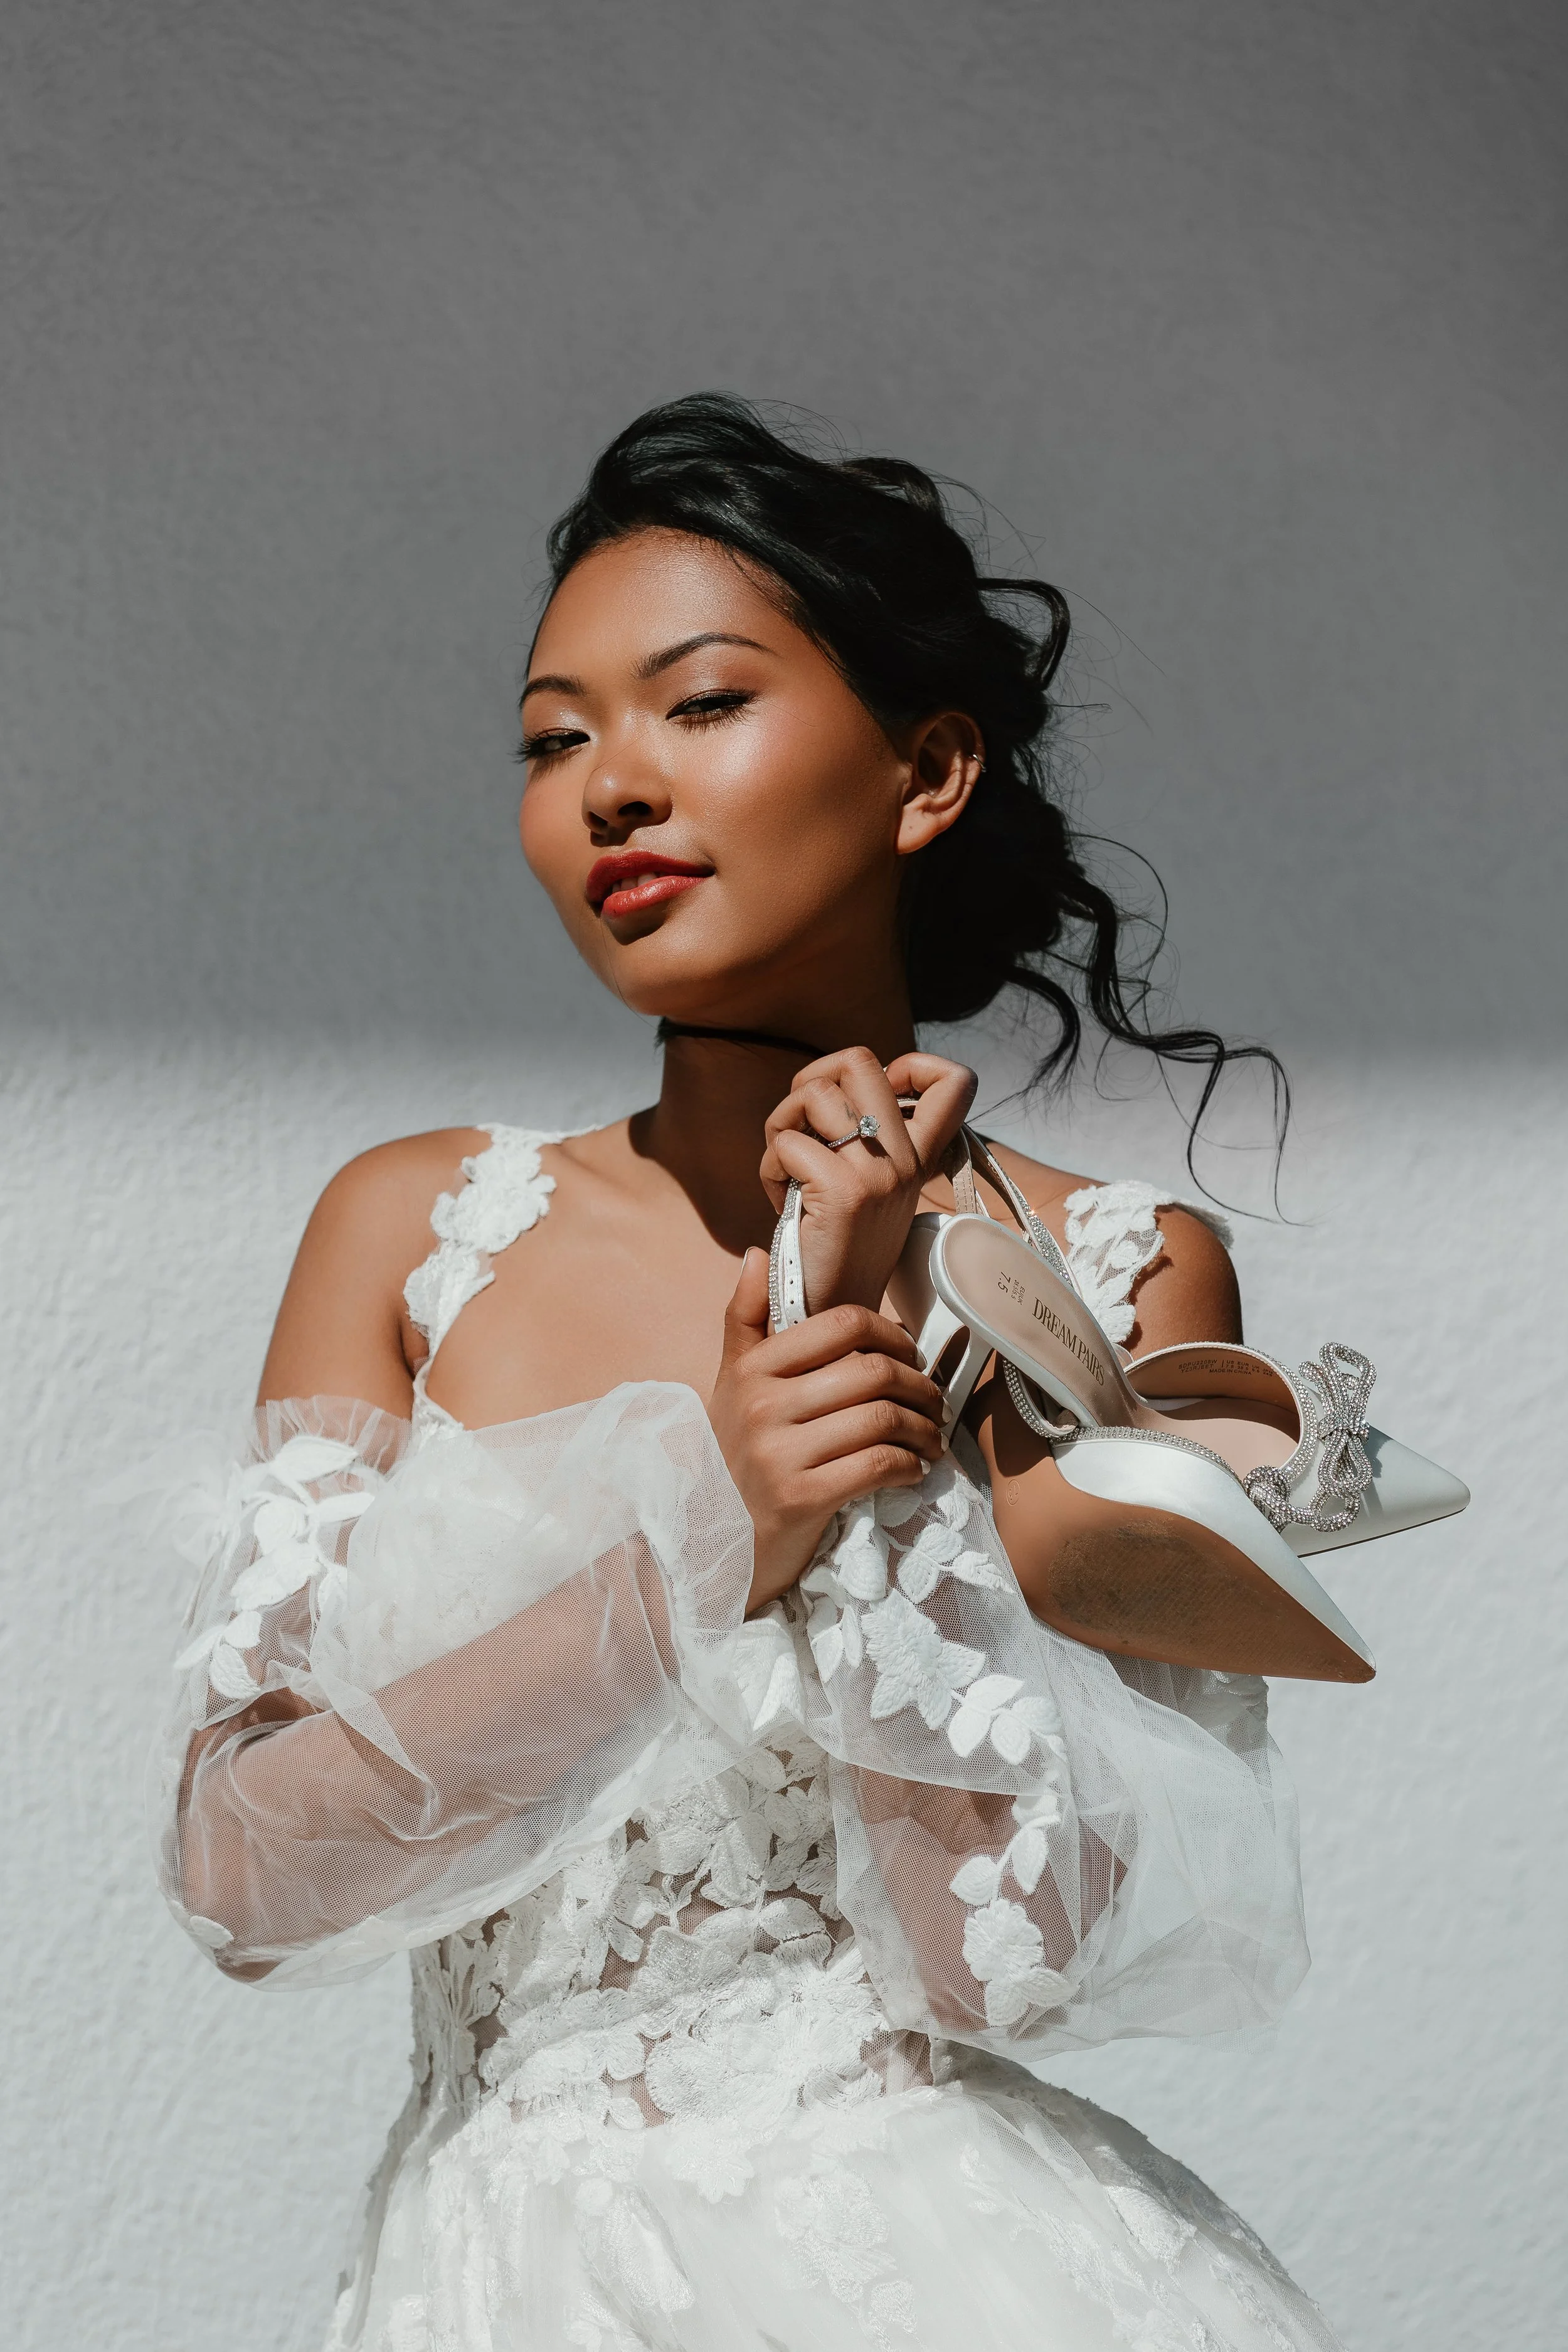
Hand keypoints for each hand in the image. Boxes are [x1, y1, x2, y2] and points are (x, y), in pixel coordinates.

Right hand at [708, 1250, 945, 1611]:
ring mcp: (780, 1453)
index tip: (907, 1355)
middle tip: (932, 1401)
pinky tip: (913, 1468)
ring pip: (883, 1419)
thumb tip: (759, 1254)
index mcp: (753, 1369)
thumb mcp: (733, 1383)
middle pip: (872, 1371)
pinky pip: (878, 1466)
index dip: (890, 1333)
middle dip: (919, 1385)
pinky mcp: (801, 1498)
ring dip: (923, 1429)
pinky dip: (909, 1465)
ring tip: (930, 1436)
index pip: (840, 1325)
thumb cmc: (736, 1453)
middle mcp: (763, 1405)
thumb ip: (747, 1318)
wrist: (713, 1537)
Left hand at [758, 1047, 977, 1314]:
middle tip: (805, 1128)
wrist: (832, 1315)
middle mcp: (904, 1161)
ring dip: (782, 1125)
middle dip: (813, 1081)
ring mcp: (878, 1173)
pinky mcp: (844, 1191)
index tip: (874, 1101)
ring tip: (788, 1170)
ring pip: (814, 1092)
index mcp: (917, 1158)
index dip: (911, 1065)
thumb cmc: (834, 1248)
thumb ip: (866, 1138)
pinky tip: (782, 1201)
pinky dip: (769, 1168)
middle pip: (859, 1058)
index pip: (952, 1081)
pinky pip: (787, 1142)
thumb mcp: (867, 1187)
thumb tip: (833, 1085)